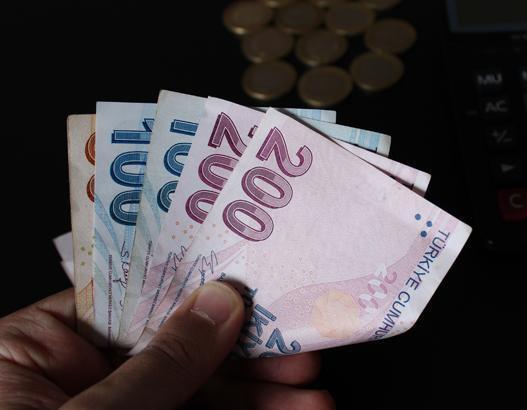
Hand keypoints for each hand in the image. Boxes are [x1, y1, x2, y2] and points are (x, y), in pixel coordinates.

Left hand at [0, 281, 333, 408]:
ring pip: (193, 398)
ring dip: (258, 401)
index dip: (193, 294)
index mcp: (31, 354)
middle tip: (301, 359)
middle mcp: (69, 385)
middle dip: (245, 362)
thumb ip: (162, 362)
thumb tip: (220, 302)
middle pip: (173, 352)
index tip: (252, 293)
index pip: (124, 301)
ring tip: (314, 401)